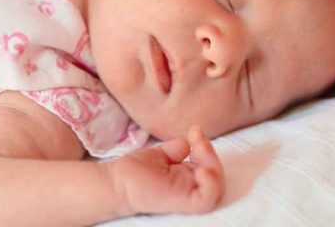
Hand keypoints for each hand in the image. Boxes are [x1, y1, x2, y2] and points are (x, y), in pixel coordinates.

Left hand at [109, 125, 224, 215]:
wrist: (116, 181)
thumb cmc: (135, 171)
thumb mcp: (162, 154)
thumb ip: (178, 149)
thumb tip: (188, 143)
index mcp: (187, 179)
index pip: (210, 167)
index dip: (208, 149)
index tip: (195, 131)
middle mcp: (189, 188)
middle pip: (218, 178)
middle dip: (213, 154)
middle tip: (198, 139)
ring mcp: (187, 196)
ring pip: (218, 189)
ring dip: (214, 165)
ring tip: (199, 149)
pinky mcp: (182, 203)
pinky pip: (207, 199)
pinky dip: (211, 183)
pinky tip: (201, 168)